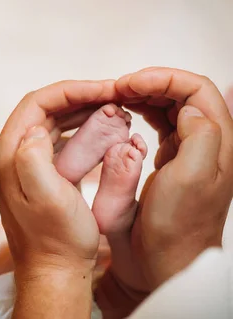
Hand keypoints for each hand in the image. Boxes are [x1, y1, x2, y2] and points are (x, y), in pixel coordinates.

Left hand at [0, 80, 118, 317]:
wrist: (54, 271)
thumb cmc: (55, 240)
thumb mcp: (46, 199)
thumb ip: (33, 160)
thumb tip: (34, 129)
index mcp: (7, 155)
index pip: (36, 103)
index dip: (71, 90)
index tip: (105, 88)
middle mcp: (9, 155)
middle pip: (43, 108)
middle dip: (79, 97)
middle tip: (114, 96)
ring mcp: (22, 164)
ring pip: (52, 122)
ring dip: (81, 111)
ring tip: (113, 109)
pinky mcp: (37, 173)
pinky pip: (58, 139)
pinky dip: (80, 130)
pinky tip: (103, 130)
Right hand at [113, 68, 232, 288]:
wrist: (165, 259)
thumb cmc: (176, 225)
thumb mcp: (191, 178)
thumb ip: (200, 136)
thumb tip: (188, 108)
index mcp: (219, 143)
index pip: (197, 89)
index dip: (163, 78)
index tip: (130, 83)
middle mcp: (210, 143)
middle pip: (184, 93)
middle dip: (151, 83)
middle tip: (119, 88)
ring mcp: (191, 151)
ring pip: (172, 106)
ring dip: (145, 95)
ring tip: (117, 97)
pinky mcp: (173, 160)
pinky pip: (161, 123)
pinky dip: (142, 112)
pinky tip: (125, 113)